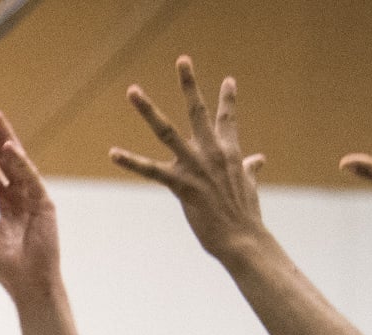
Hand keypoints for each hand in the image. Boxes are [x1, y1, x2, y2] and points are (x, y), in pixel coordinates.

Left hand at [0, 106, 62, 302]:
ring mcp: (34, 197)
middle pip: (7, 158)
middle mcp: (21, 196)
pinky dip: (20, 162)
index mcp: (8, 204)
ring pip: (18, 161)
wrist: (28, 284)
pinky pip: (30, 178)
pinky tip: (9, 146)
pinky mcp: (44, 203)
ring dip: (7, 137)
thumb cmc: (8, 268)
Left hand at [110, 56, 268, 261]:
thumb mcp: (249, 186)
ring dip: (148, 109)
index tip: (227, 80)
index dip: (228, 98)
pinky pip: (150, 170)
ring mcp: (195, 166)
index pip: (228, 119)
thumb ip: (250, 169)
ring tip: (133, 90)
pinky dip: (131, 161)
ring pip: (166, 131)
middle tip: (182, 60)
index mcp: (229, 152)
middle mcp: (212, 152)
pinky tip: (113, 152)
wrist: (242, 238)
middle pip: (198, 111)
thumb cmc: (245, 216)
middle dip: (189, 84)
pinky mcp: (181, 185)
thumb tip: (259, 159)